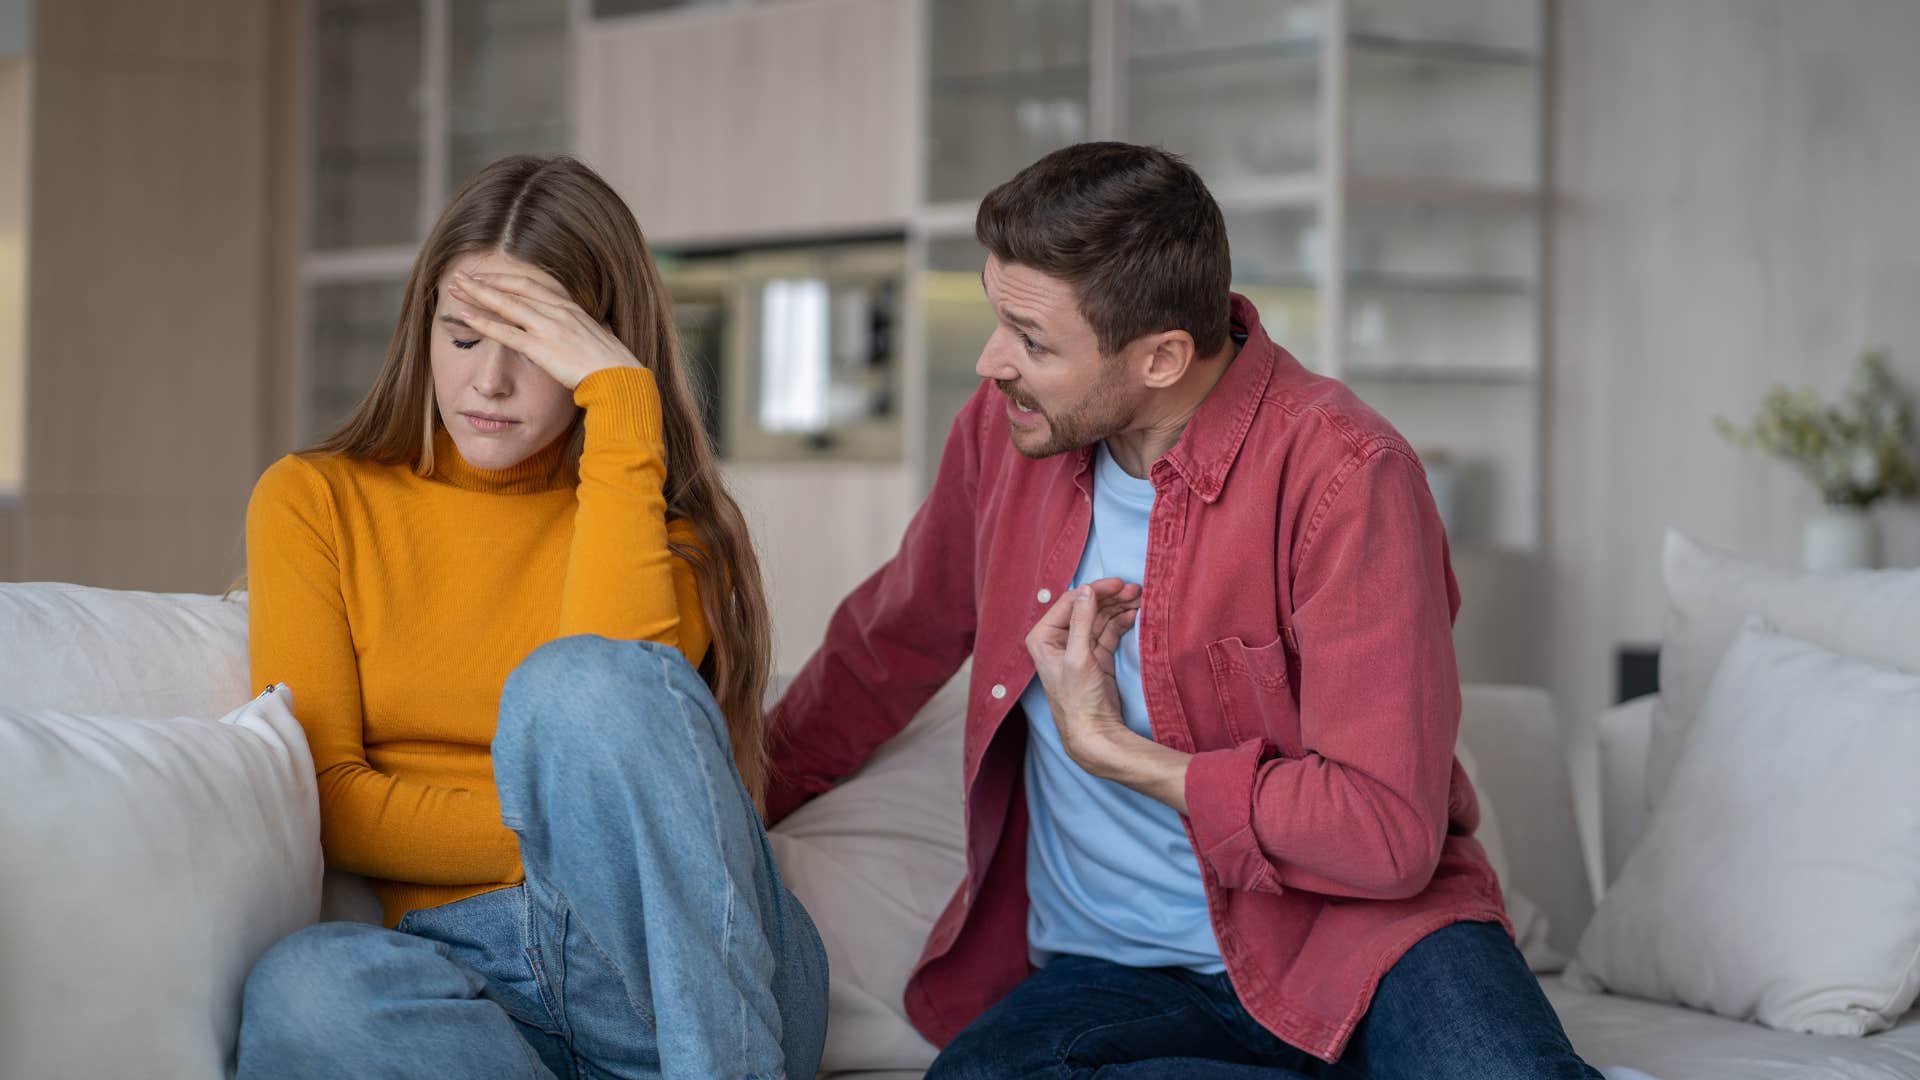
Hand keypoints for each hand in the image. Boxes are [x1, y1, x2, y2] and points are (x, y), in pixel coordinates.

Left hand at [444, 271, 642, 390]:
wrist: (621, 379)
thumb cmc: (614, 366)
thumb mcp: (599, 339)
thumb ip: (586, 330)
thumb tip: (588, 328)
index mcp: (572, 308)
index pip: (533, 285)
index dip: (507, 279)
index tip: (488, 277)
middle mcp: (559, 312)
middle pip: (515, 289)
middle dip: (486, 282)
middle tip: (462, 276)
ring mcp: (550, 328)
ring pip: (506, 305)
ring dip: (478, 295)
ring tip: (455, 288)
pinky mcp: (542, 348)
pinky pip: (507, 333)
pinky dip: (484, 323)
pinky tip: (465, 316)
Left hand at [1025, 578, 1142, 773]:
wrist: (1093, 731)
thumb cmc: (1078, 699)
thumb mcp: (1078, 657)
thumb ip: (1082, 621)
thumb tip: (1086, 590)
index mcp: (1043, 636)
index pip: (1070, 602)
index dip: (1095, 590)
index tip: (1118, 583)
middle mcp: (1058, 639)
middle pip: (1087, 607)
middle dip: (1110, 597)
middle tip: (1134, 588)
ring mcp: (1078, 646)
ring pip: (1100, 617)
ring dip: (1119, 606)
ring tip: (1139, 597)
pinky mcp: (1095, 655)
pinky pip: (1108, 631)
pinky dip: (1121, 621)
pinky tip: (1134, 613)